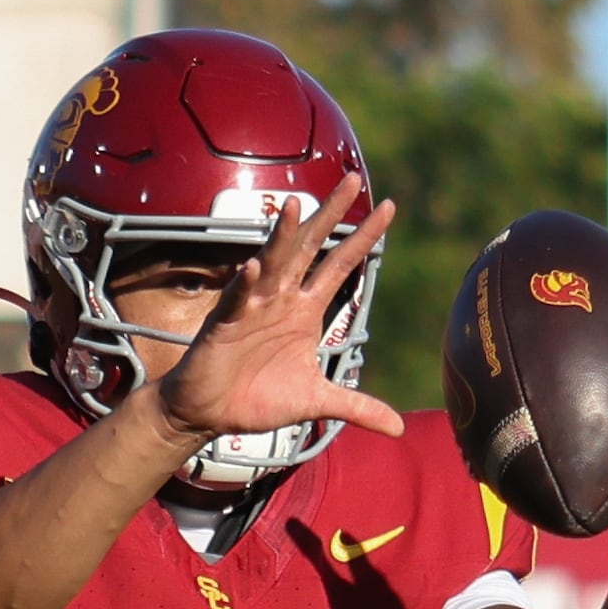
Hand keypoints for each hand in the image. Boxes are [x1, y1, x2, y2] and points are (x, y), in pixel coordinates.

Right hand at [148, 178, 409, 453]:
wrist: (209, 414)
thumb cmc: (257, 399)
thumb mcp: (316, 402)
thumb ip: (356, 406)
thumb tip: (398, 429)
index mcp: (304, 309)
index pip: (340, 264)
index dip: (364, 237)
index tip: (389, 207)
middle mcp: (281, 298)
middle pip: (310, 247)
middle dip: (331, 214)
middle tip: (354, 180)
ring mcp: (252, 307)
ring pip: (272, 262)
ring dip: (283, 235)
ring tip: (296, 204)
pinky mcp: (224, 326)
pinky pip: (236, 301)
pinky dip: (245, 286)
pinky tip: (255, 268)